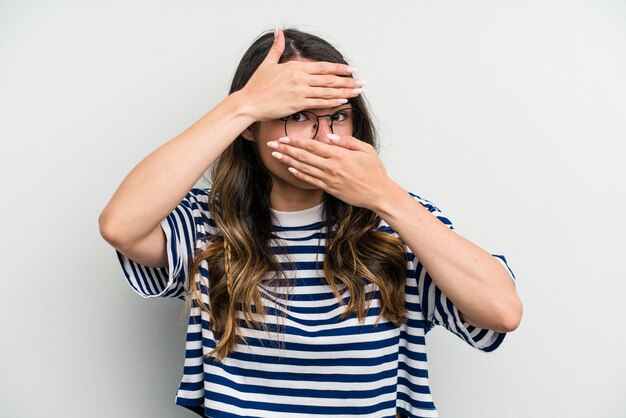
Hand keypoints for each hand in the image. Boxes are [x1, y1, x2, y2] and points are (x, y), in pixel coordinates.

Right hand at [239, 27, 363, 121]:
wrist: (249, 102)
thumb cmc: (257, 85)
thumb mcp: (267, 63)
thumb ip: (277, 47)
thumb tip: (279, 31)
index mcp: (295, 67)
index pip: (323, 67)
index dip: (339, 68)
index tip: (351, 69)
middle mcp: (300, 78)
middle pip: (329, 79)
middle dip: (347, 80)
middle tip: (361, 81)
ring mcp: (300, 92)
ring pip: (327, 91)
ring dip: (344, 91)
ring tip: (357, 91)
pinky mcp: (297, 104)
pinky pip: (319, 103)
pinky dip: (332, 101)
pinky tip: (343, 101)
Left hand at [266, 134, 401, 209]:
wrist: (378, 193)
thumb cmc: (374, 171)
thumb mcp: (365, 150)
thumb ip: (347, 142)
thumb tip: (329, 137)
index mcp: (340, 155)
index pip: (312, 146)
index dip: (296, 141)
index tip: (284, 137)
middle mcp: (332, 167)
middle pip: (303, 156)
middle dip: (286, 149)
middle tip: (272, 144)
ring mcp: (329, 179)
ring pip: (304, 168)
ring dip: (288, 161)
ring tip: (276, 155)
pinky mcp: (330, 188)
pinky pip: (311, 180)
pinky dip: (299, 174)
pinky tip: (290, 169)